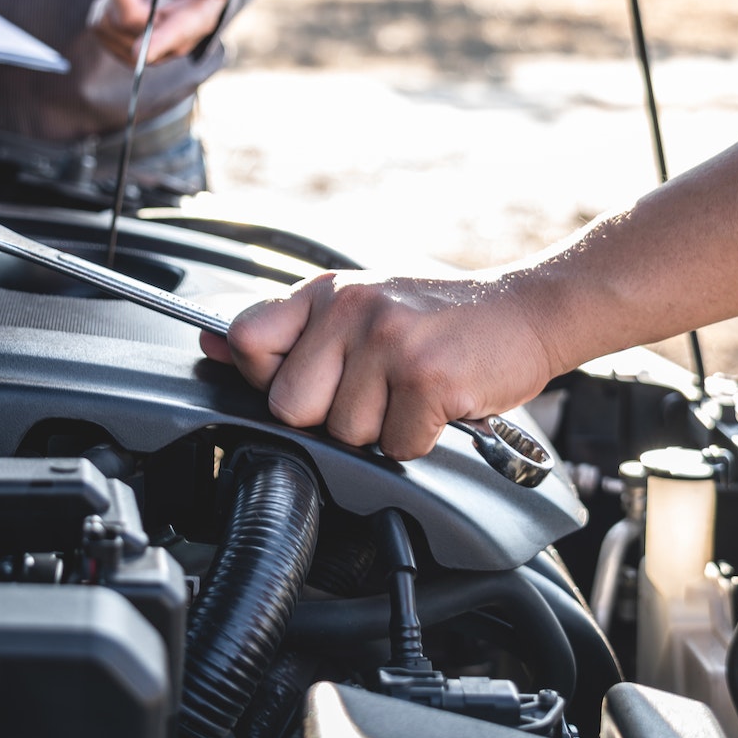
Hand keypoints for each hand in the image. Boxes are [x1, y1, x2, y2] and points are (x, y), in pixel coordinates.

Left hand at [88, 0, 241, 65]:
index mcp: (195, 22)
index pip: (174, 37)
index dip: (158, 43)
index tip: (140, 50)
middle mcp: (168, 42)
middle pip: (130, 24)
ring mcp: (143, 46)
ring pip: (109, 24)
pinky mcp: (119, 42)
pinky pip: (98, 24)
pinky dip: (105, 2)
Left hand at [200, 272, 560, 459]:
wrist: (525, 310)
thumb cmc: (437, 317)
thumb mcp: (356, 305)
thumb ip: (287, 328)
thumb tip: (211, 343)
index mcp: (325, 291)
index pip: (246, 340)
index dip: (265, 377)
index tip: (304, 380)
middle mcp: (351, 310)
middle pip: (291, 406)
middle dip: (328, 417)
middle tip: (371, 393)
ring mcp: (390, 343)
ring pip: (346, 434)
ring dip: (381, 429)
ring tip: (409, 393)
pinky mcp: (429, 379)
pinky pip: (398, 446)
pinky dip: (421, 439)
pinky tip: (437, 405)